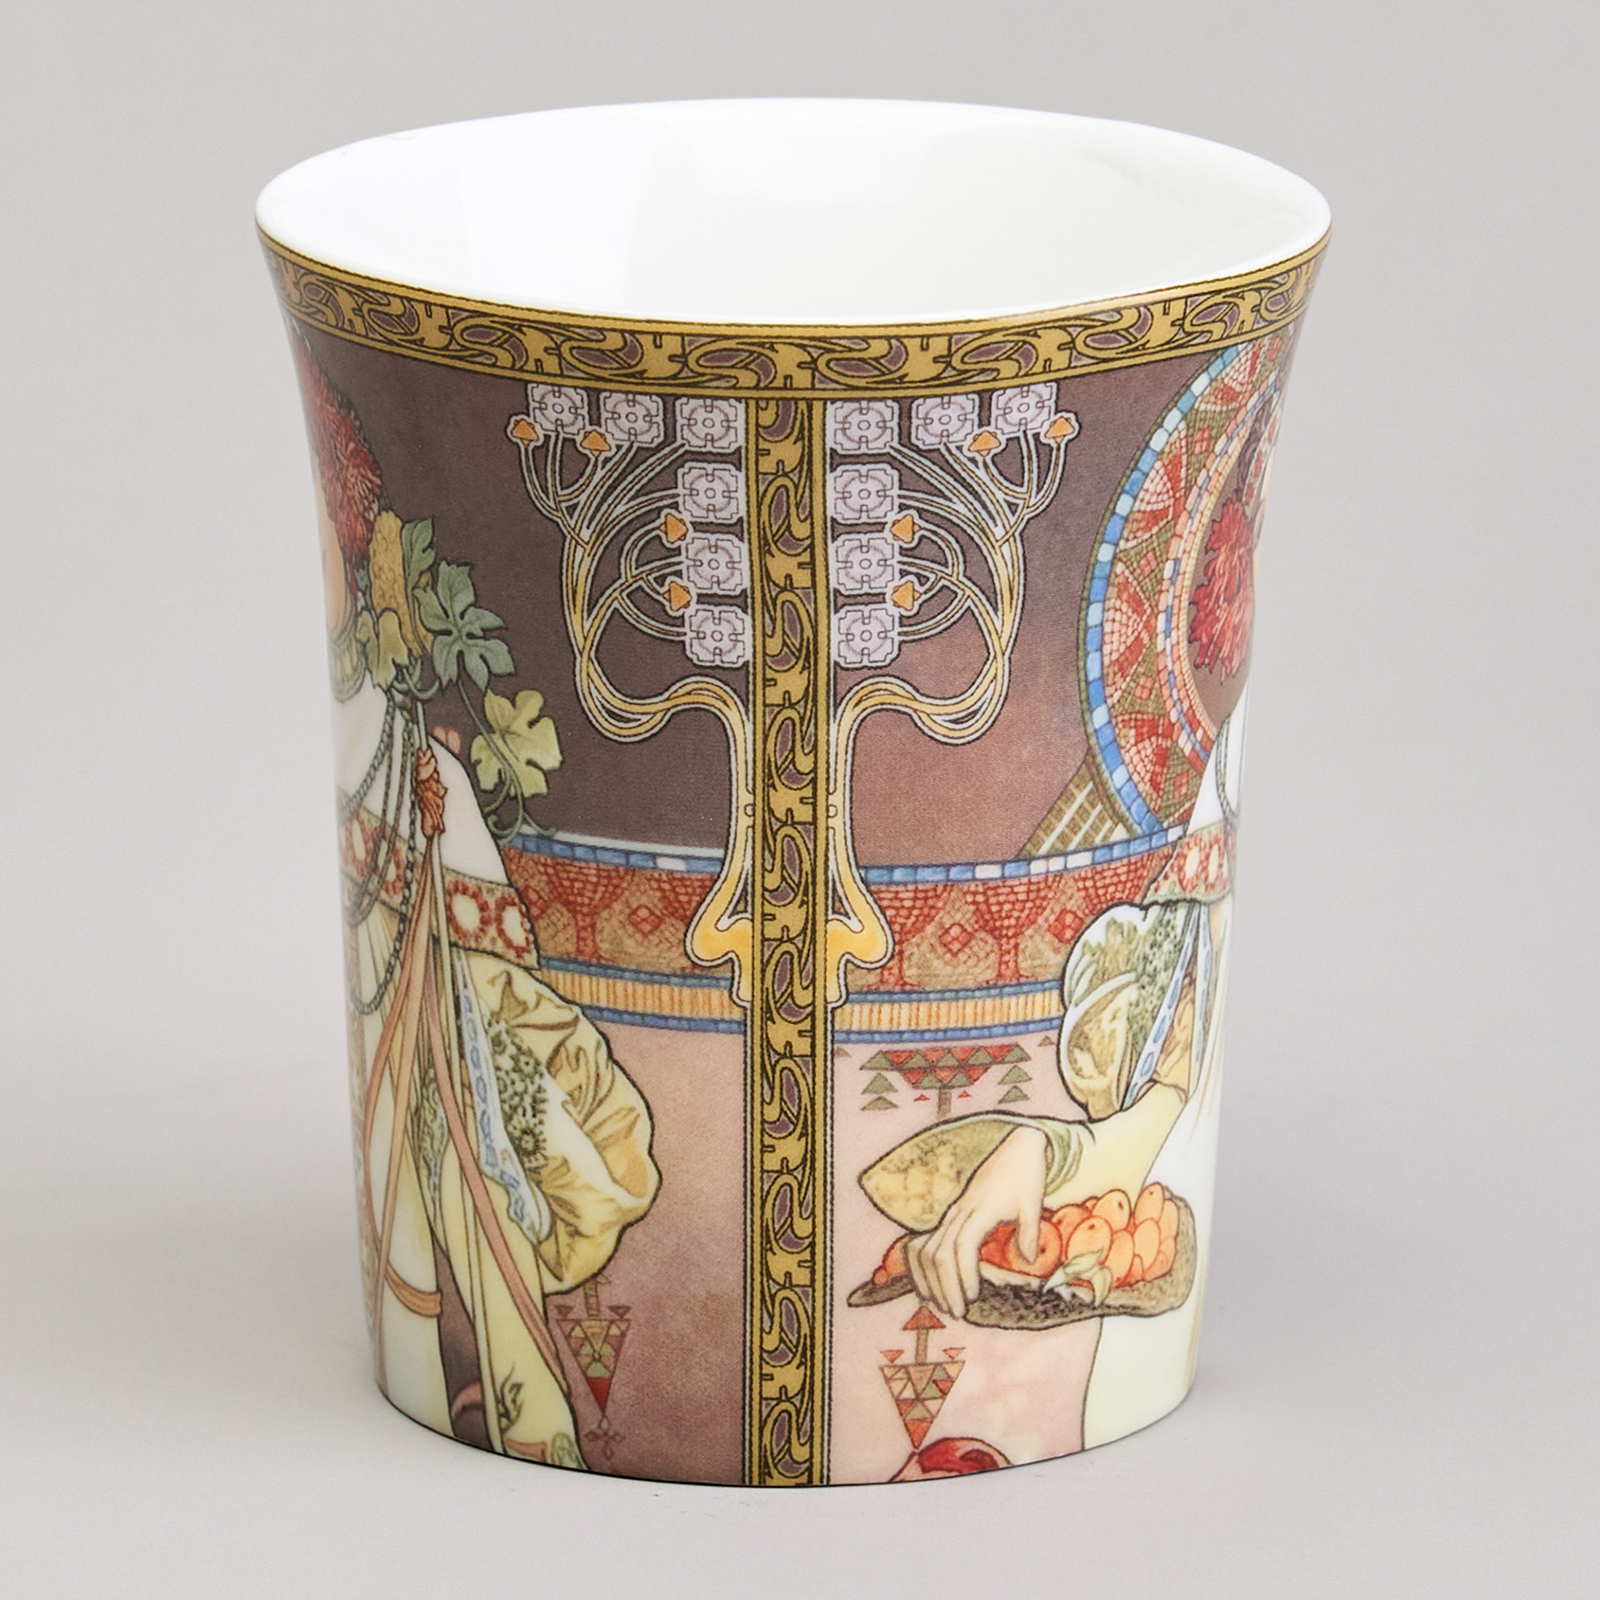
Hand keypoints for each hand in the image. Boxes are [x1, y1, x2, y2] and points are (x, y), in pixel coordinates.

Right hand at [905, 1127, 1047, 1319]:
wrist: (1015, 1147)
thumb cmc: (1026, 1175)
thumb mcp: (1033, 1201)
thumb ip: (1029, 1231)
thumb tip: (1026, 1261)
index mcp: (979, 1210)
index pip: (962, 1245)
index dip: (963, 1273)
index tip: (972, 1297)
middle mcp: (959, 1213)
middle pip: (939, 1252)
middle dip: (945, 1285)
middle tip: (957, 1313)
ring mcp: (951, 1214)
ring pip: (925, 1247)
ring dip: (929, 1278)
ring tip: (938, 1304)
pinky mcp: (949, 1216)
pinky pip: (923, 1241)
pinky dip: (919, 1265)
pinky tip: (926, 1286)